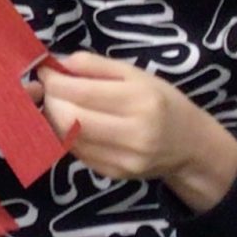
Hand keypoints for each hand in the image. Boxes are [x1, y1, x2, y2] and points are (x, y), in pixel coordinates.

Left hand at [37, 51, 236, 208]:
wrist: (191, 146)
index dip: (55, 81)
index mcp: (142, 101)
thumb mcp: (137, 75)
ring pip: (69, 138)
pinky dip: (66, 136)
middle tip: (47, 89)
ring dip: (53, 119)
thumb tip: (57, 62)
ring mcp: (125, 159)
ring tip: (57, 104)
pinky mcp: (115, 174)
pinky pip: (77, 153)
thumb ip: (96, 65)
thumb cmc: (162, 102)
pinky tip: (71, 124)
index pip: (83, 92)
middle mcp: (135, 133)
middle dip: (50, 101)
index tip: (44, 70)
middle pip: (70, 119)